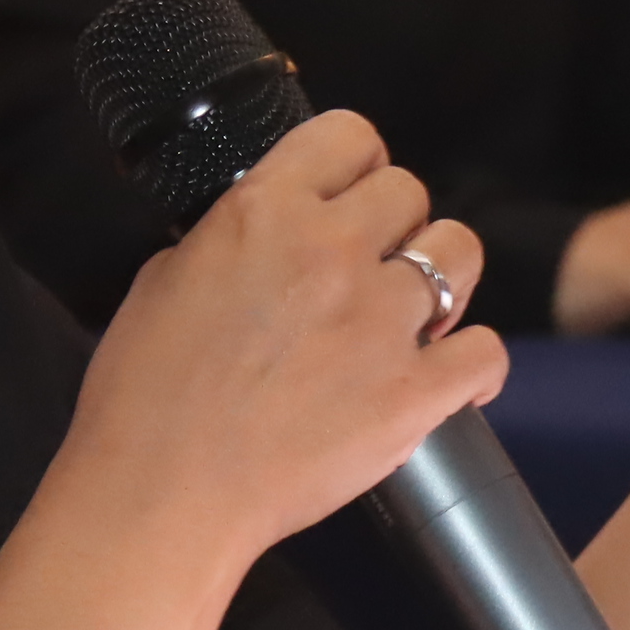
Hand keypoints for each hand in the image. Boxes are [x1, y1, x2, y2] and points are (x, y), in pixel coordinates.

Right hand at [70, 110, 505, 565]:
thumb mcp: (165, 279)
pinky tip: (449, 378)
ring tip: (416, 314)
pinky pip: (486, 351)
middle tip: (372, 268)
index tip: (354, 191)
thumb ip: (228, 240)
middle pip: (409, 191)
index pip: (350, 135)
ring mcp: (378, 322)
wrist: (160, 494)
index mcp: (263, 213)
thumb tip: (265, 234)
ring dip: (441, 279)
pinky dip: (474, 366)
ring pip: (460, 254)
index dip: (357, 163)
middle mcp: (330, 251)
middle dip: (395, 226)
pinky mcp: (412, 394)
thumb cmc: (144, 399)